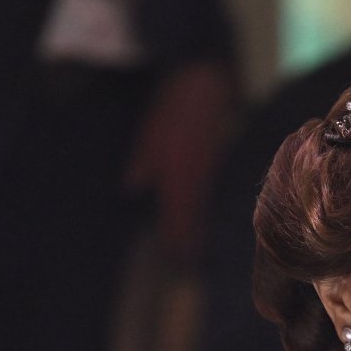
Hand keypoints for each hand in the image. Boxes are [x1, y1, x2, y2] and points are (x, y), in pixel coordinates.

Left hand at [125, 60, 238, 264]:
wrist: (207, 86)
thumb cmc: (173, 110)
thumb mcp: (148, 136)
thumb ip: (142, 164)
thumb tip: (132, 189)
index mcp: (178, 179)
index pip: (177, 219)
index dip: (176, 239)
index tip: (177, 259)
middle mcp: (197, 182)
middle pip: (195, 220)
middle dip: (192, 241)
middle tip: (192, 263)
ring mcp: (211, 173)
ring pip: (206, 209)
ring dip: (203, 228)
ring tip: (202, 247)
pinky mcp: (218, 163)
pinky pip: (213, 194)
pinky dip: (209, 208)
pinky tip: (209, 214)